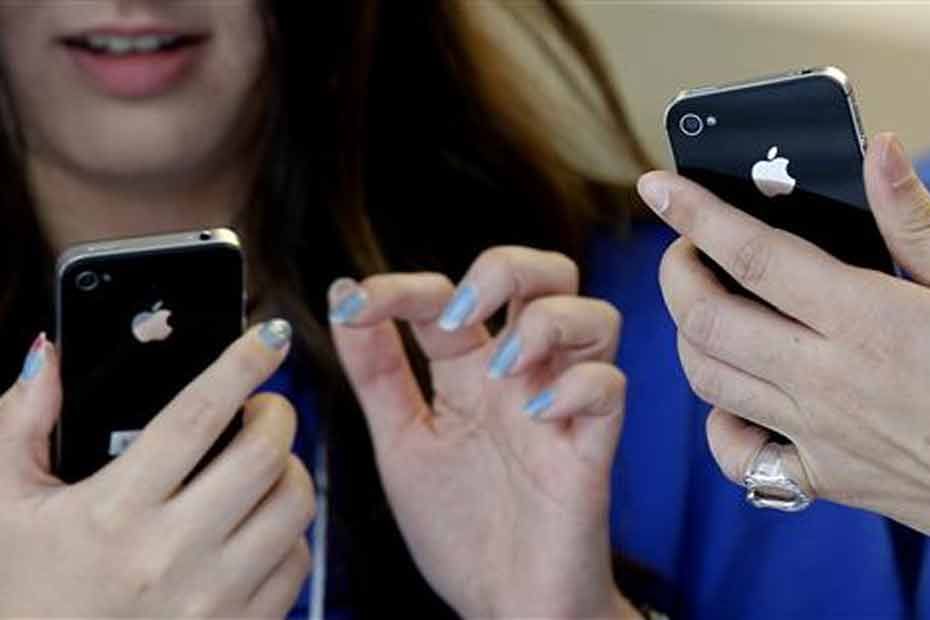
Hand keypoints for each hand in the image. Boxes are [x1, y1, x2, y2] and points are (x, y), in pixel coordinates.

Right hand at [0, 321, 313, 616]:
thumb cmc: (25, 591)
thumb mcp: (5, 506)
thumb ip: (21, 423)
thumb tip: (46, 354)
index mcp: (113, 514)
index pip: (195, 417)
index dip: (241, 364)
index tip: (271, 337)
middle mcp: (171, 556)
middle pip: (264, 456)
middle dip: (277, 414)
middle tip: (263, 408)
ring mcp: (214, 598)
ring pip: (294, 505)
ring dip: (288, 469)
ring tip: (262, 465)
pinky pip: (297, 560)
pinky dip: (288, 532)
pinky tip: (256, 525)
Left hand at [328, 248, 635, 618]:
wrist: (502, 605)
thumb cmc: (458, 527)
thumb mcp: (401, 442)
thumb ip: (377, 373)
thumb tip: (342, 296)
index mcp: (471, 372)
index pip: (451, 295)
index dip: (403, 287)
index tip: (357, 306)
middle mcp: (522, 377)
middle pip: (549, 275)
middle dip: (507, 268)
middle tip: (460, 315)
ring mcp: (562, 408)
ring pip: (597, 317)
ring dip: (547, 322)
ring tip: (500, 369)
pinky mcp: (591, 450)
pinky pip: (610, 389)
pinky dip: (576, 387)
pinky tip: (534, 417)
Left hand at [639, 133, 929, 532]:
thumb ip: (914, 223)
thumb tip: (876, 153)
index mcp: (869, 319)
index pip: (753, 255)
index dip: (696, 214)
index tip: (657, 187)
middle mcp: (828, 378)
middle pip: (707, 320)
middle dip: (676, 275)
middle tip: (685, 250)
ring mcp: (817, 433)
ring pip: (708, 379)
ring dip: (688, 334)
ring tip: (703, 305)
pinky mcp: (822, 478)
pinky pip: (737, 452)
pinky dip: (721, 420)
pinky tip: (738, 393)